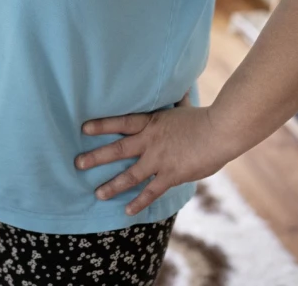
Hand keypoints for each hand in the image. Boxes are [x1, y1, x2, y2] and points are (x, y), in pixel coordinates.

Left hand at [75, 92, 236, 215]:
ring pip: (130, 175)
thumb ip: (176, 101)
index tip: (84, 129)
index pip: (121, 122)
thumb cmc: (204, 118)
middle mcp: (150, 142)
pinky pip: (150, 192)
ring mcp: (159, 160)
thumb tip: (178, 86)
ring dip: (112, 185)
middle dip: (96, 157)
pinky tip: (126, 210)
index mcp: (152, 122)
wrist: (219, 132)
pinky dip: (138, 202)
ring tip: (97, 193)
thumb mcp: (184, 107)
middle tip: (78, 164)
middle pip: (118, 149)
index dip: (102, 125)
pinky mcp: (170, 176)